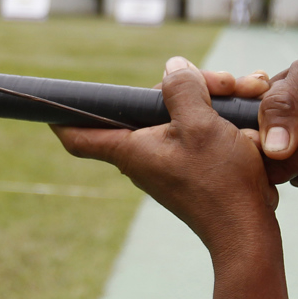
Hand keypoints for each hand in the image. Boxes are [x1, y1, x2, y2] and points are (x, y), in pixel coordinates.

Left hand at [53, 57, 279, 257]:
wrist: (248, 230)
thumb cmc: (219, 180)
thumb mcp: (200, 123)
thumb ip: (182, 89)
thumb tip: (172, 68)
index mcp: (130, 148)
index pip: (78, 136)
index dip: (62, 115)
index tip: (49, 101)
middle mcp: (144, 156)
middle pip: (147, 106)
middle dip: (184, 85)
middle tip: (221, 82)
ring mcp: (170, 161)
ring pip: (180, 113)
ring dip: (210, 98)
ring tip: (245, 91)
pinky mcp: (195, 166)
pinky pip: (199, 129)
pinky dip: (218, 116)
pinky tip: (246, 107)